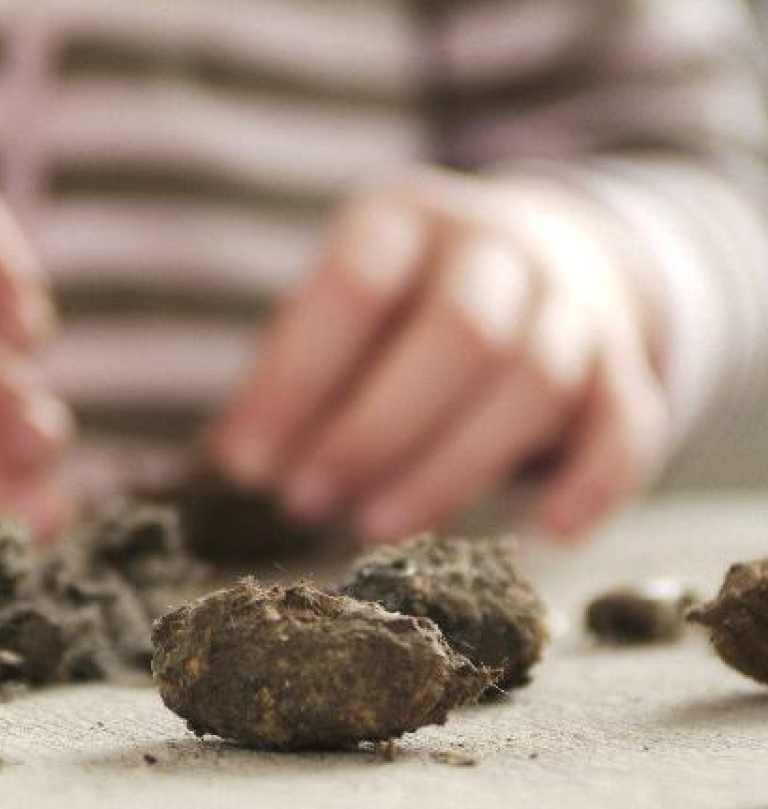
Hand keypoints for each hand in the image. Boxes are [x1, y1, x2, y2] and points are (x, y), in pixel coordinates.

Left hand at [213, 168, 669, 541]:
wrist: (529, 250)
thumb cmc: (396, 301)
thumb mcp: (336, 304)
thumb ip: (295, 370)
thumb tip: (237, 463)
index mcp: (406, 218)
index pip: (355, 286)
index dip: (296, 379)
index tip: (245, 463)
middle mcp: (497, 246)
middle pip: (459, 334)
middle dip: (375, 431)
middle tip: (305, 502)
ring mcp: (570, 299)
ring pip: (533, 382)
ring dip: (452, 469)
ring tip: (375, 529)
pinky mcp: (619, 362)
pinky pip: (628, 419)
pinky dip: (596, 479)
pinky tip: (551, 532)